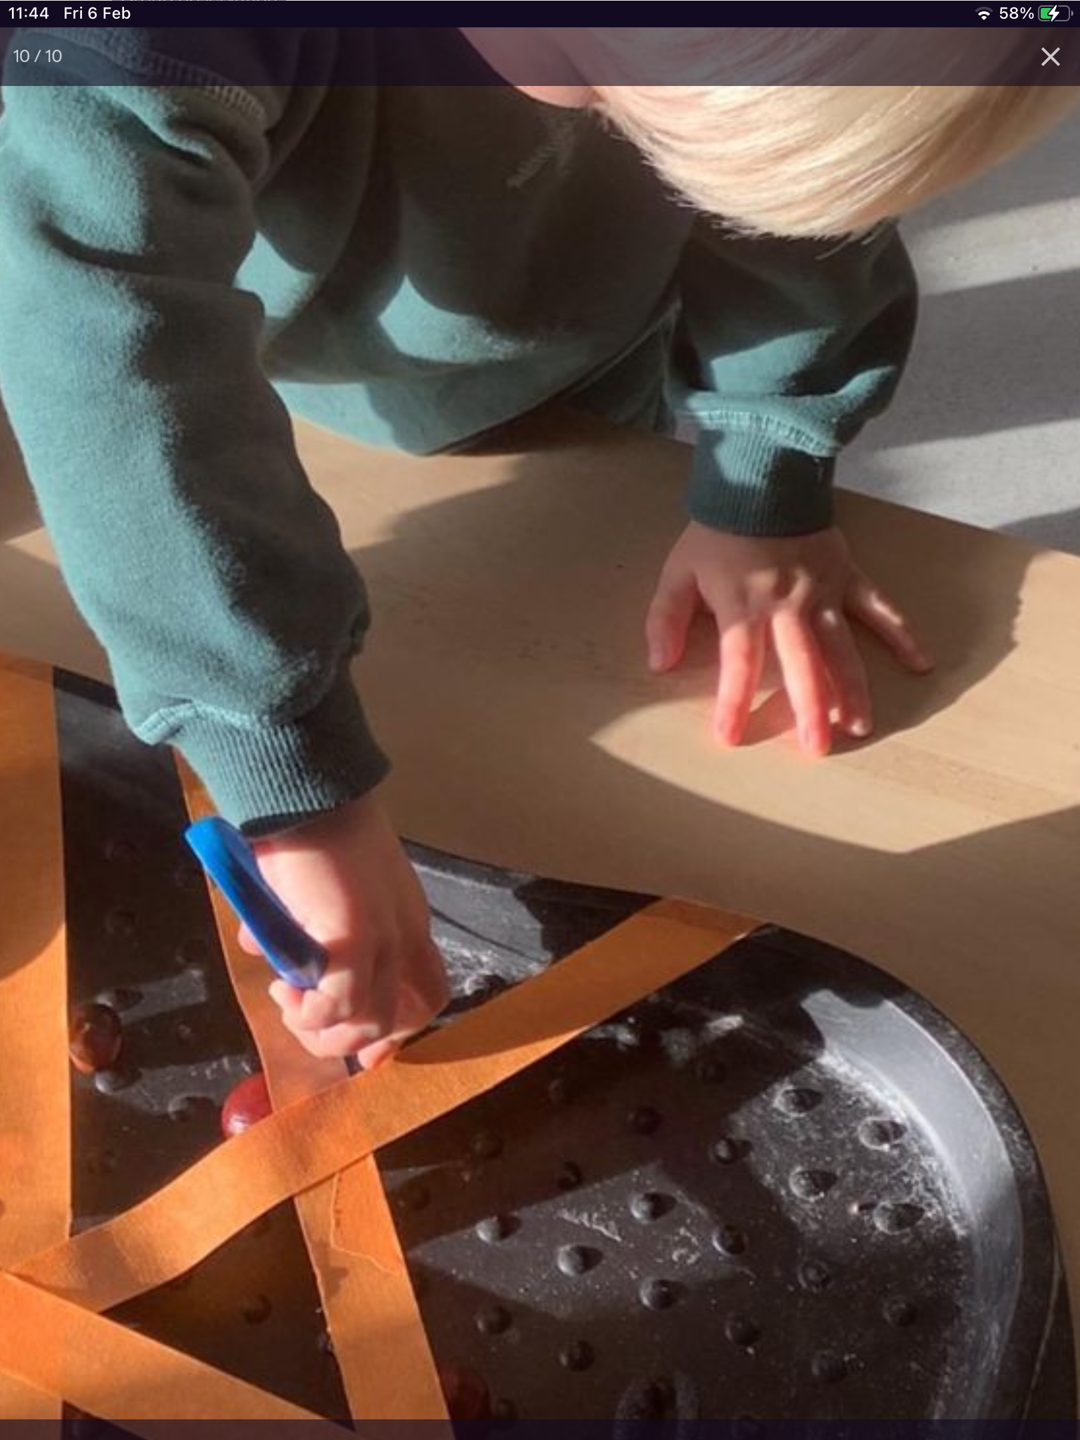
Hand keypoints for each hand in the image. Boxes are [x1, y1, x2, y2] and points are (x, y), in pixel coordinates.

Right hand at [240, 792, 448, 1066]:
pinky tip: (286, 992)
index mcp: (405, 918)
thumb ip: (304, 925)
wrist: (301, 791)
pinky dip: (312, 1013)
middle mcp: (406, 932)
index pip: (427, 990)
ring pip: (374, 1021)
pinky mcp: (355, 936)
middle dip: (360, 1041)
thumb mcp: (315, 889)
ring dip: (325, 1031)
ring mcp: (385, 936)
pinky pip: (342, 1004)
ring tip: (288, 1001)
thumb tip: (269, 949)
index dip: (396, 1028)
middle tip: (310, 1025)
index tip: (355, 1047)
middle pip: (413, 1014)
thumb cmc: (305, 829)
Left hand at [645, 522, 931, 754]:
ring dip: (852, 688)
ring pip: (842, 647)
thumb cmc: (718, 531)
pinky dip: (902, 633)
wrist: (763, 478)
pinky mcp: (848, 577)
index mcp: (743, 605)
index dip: (734, 700)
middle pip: (801, 664)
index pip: (739, 662)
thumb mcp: (678, 571)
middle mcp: (788, 605)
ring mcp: (823, 592)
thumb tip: (659, 664)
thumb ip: (665, 618)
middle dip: (808, 709)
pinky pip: (879, 607)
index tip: (730, 736)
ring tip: (859, 725)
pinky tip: (922, 663)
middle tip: (815, 749)